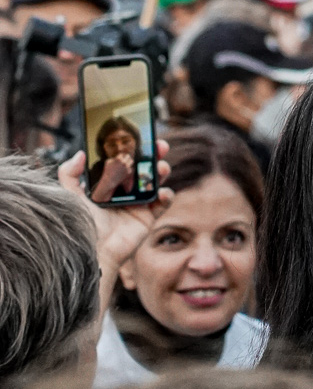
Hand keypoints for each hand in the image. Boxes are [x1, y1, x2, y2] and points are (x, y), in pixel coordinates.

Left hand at [59, 143, 172, 291]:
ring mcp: (136, 205)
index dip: (133, 148)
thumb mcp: (69, 196)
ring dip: (162, 170)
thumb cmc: (79, 226)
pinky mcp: (146, 218)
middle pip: (142, 168)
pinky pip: (162, 204)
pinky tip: (163, 192)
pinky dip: (167, 195)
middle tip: (159, 145)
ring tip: (161, 167)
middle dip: (153, 154)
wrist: (92, 252)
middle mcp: (123, 193)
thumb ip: (69, 173)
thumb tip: (78, 153)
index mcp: (106, 185)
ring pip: (155, 182)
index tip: (140, 136)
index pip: (122, 161)